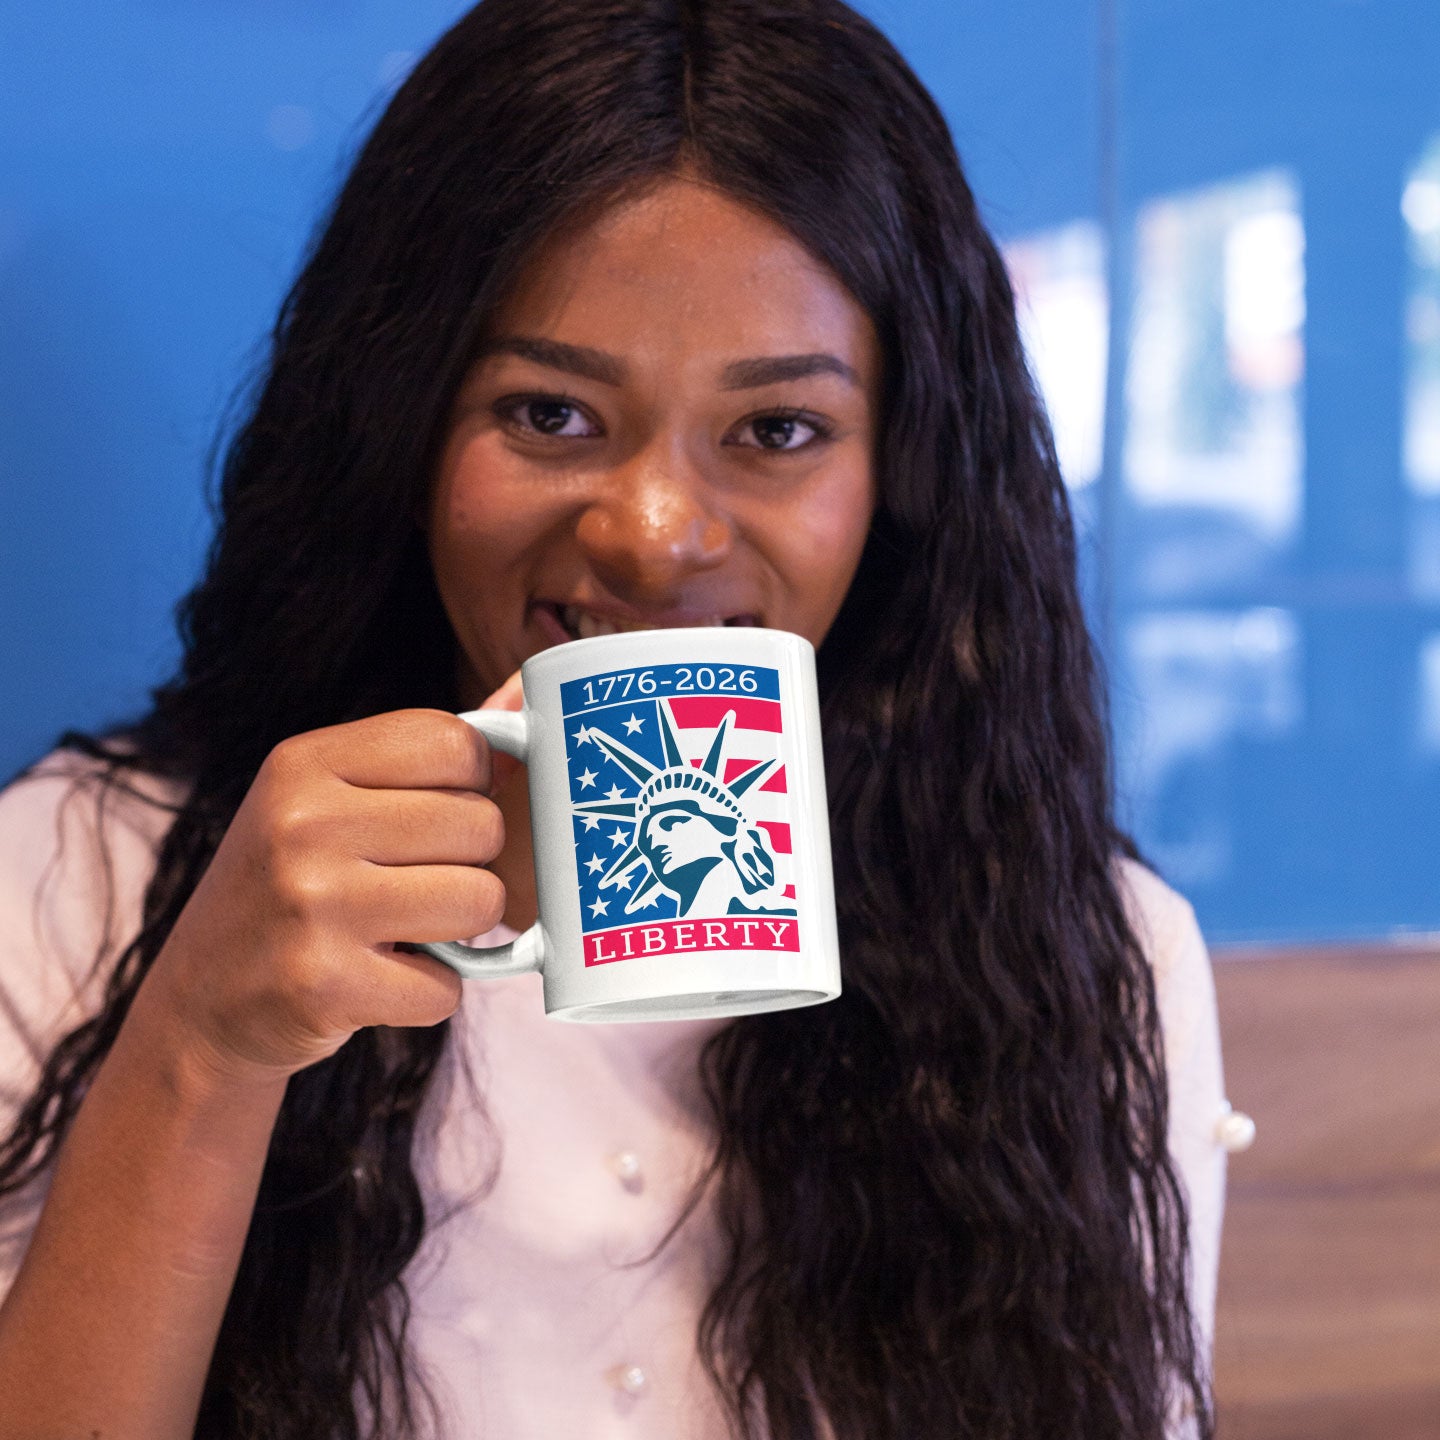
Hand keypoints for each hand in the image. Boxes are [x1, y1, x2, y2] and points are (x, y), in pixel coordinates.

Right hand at [142, 677, 523, 1083]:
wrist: (200, 1003)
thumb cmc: (292, 888)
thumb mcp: (325, 802)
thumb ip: (420, 765)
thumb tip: (524, 728)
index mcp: (304, 763)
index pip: (455, 742)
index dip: (472, 784)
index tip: (435, 815)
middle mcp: (302, 822)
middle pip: (482, 825)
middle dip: (468, 864)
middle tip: (411, 885)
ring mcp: (311, 903)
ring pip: (480, 902)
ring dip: (458, 932)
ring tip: (401, 932)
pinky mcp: (323, 984)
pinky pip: (447, 987)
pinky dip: (427, 994)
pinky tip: (377, 982)